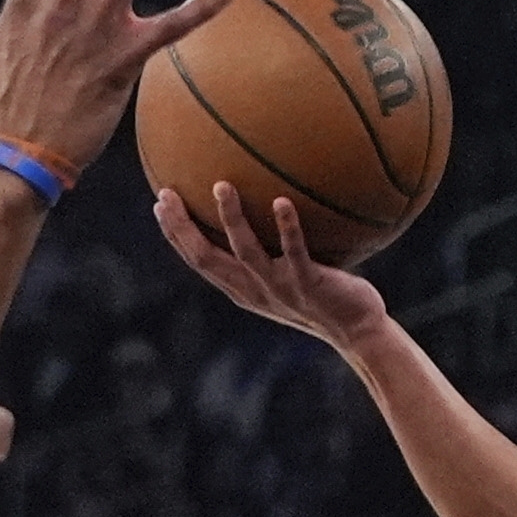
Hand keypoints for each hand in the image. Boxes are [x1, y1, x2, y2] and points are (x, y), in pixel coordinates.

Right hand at [153, 183, 391, 355]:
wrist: (357, 330)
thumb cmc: (324, 296)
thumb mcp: (287, 275)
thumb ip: (270, 248)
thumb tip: (269, 199)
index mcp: (243, 288)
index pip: (198, 260)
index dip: (175, 233)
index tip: (159, 203)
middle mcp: (254, 290)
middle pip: (206, 258)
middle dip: (183, 228)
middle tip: (167, 194)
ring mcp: (280, 289)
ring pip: (246, 253)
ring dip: (232, 219)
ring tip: (221, 185)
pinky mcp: (308, 285)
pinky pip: (295, 253)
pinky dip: (288, 228)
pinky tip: (282, 200)